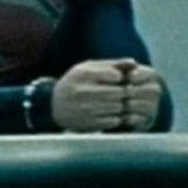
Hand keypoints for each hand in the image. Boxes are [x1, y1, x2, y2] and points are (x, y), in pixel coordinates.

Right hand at [51, 58, 165, 132]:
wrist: (53, 105)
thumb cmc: (76, 82)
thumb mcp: (88, 68)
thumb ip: (111, 64)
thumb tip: (133, 63)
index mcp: (83, 74)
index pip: (114, 75)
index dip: (121, 77)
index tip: (119, 79)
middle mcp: (82, 92)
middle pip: (117, 92)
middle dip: (124, 92)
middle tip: (125, 92)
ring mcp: (85, 110)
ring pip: (117, 107)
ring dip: (121, 105)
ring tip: (118, 102)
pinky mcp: (88, 124)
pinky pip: (113, 121)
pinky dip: (117, 117)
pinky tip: (112, 113)